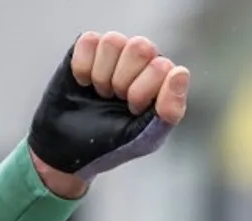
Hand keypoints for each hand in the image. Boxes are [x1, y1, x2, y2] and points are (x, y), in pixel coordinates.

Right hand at [28, 31, 191, 196]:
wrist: (71, 148)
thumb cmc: (112, 143)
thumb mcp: (147, 137)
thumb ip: (170, 109)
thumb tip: (181, 72)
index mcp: (162, 81)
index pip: (163, 67)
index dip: (143, 91)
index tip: (133, 110)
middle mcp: (143, 61)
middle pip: (141, 47)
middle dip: (123, 81)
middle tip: (116, 100)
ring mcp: (117, 52)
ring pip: (114, 41)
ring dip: (102, 75)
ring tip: (102, 93)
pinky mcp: (89, 48)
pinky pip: (89, 41)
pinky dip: (83, 67)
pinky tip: (84, 83)